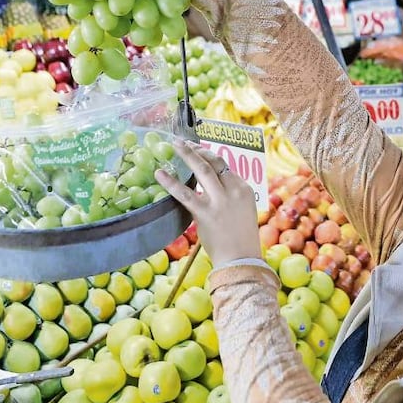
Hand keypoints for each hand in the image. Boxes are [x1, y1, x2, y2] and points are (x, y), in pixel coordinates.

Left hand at [155, 141, 260, 264]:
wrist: (240, 259)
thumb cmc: (240, 237)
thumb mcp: (243, 209)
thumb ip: (229, 195)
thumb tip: (211, 185)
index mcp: (243, 188)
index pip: (224, 166)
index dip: (209, 156)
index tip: (198, 151)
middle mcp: (233, 190)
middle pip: (214, 162)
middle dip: (198, 150)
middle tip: (184, 143)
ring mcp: (219, 201)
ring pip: (202, 170)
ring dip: (188, 155)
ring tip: (175, 145)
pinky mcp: (204, 213)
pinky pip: (185, 194)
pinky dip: (170, 182)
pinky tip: (159, 174)